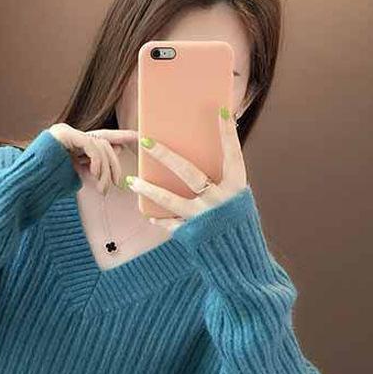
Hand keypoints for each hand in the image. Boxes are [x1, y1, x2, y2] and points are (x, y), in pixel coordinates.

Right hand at [48, 123, 136, 194]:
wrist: (22, 185)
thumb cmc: (46, 185)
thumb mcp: (75, 175)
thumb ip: (92, 165)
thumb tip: (115, 151)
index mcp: (72, 142)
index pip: (101, 137)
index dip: (120, 136)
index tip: (137, 137)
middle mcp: (69, 133)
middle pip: (104, 143)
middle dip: (113, 165)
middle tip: (116, 183)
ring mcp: (65, 132)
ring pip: (100, 146)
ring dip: (105, 171)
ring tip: (102, 189)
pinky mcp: (63, 134)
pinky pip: (91, 145)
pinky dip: (96, 161)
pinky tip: (94, 174)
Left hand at [125, 106, 247, 231]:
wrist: (240, 262)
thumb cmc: (236, 226)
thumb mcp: (236, 200)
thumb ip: (221, 182)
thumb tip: (201, 156)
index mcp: (236, 188)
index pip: (232, 155)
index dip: (228, 134)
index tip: (220, 112)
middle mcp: (219, 200)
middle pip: (189, 173)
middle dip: (166, 156)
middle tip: (146, 142)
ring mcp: (204, 217)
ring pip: (171, 200)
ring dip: (149, 189)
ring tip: (132, 181)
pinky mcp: (192, 234)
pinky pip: (170, 223)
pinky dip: (159, 219)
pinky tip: (149, 214)